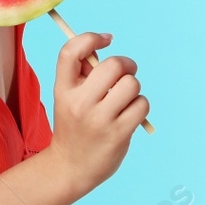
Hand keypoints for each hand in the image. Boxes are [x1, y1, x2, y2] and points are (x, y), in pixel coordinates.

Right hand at [45, 31, 148, 197]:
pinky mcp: (119, 133)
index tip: (105, 40)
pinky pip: (141, 104)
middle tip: (126, 72)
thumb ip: (80, 72)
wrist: (71, 166)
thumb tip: (99, 46)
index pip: (71, 52)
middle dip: (126, 64)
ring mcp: (100, 119)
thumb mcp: (67, 97)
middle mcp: (79, 103)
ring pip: (132, 84)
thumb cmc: (74, 125)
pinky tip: (129, 115)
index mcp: (63, 89)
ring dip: (133, 89)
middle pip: (113, 65)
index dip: (91, 38)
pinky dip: (139, 106)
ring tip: (124, 99)